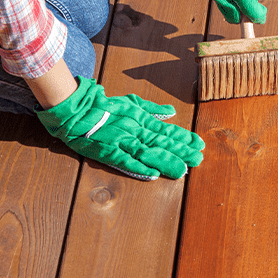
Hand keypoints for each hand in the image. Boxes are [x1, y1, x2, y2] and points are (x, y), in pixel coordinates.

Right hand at [36, 76, 203, 179]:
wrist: (77, 110)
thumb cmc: (105, 106)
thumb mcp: (132, 102)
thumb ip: (152, 109)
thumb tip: (172, 112)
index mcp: (141, 120)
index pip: (166, 131)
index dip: (184, 138)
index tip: (199, 145)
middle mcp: (134, 131)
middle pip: (161, 143)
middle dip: (181, 151)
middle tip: (199, 159)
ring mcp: (121, 141)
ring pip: (148, 153)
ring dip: (166, 161)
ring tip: (183, 170)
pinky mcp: (107, 151)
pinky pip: (125, 161)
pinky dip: (138, 168)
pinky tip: (153, 175)